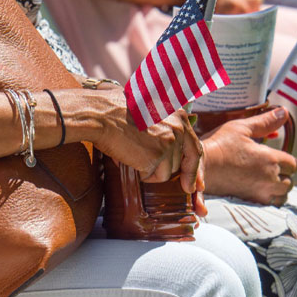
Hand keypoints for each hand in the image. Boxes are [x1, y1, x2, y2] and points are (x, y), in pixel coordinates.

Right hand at [83, 90, 203, 198]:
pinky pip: (152, 176)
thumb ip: (165, 125)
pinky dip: (140, 173)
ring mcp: (169, 142)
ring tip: (133, 152)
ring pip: (166, 172)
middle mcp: (179, 128)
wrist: (101, 115)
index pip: (194, 147)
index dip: (193, 168)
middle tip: (168, 177)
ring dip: (149, 169)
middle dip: (172, 173)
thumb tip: (171, 149)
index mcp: (179, 115)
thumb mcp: (149, 111)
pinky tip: (129, 157)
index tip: (195, 185)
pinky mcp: (157, 156)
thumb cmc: (116, 112)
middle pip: (180, 163)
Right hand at [202, 106, 296, 205]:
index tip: (275, 157)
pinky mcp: (249, 201)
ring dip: (278, 189)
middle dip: (284, 175)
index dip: (286, 160)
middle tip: (270, 168)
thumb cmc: (219, 145)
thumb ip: (265, 122)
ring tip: (267, 181)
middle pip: (289, 182)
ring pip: (282, 196)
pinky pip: (270, 204)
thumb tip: (284, 112)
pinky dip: (269, 198)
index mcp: (270, 159)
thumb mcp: (241, 128)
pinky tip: (259, 191)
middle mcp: (269, 178)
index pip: (293, 164)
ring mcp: (260, 192)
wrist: (199, 167)